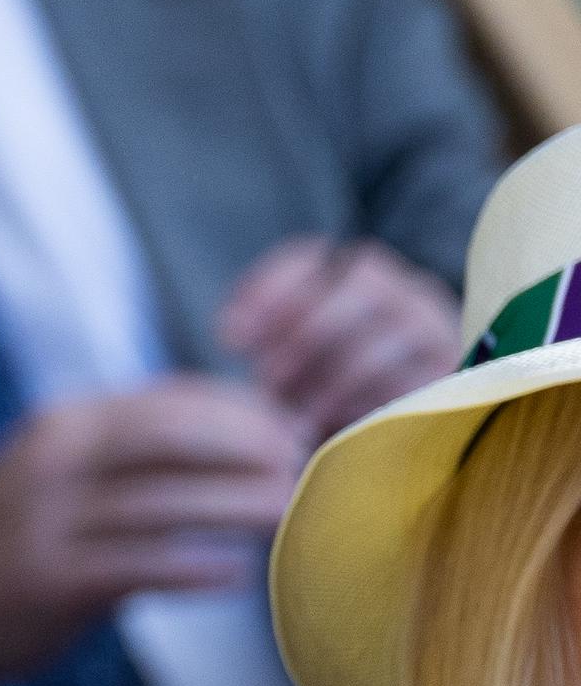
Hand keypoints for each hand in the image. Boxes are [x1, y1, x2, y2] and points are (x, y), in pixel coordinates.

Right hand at [0, 378, 305, 685]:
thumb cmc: (12, 529)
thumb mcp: (59, 467)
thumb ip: (133, 452)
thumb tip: (241, 433)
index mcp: (66, 426)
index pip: (167, 400)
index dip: (239, 408)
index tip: (295, 425)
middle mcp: (54, 461)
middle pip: (168, 438)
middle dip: (243, 445)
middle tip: (304, 462)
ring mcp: (49, 521)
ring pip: (159, 503)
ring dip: (233, 504)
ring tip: (288, 510)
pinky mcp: (48, 579)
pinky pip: (135, 567)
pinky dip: (190, 569)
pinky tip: (235, 575)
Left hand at [219, 237, 460, 443]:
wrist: (408, 428)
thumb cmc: (327, 390)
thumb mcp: (291, 363)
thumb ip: (267, 340)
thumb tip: (230, 332)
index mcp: (351, 272)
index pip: (311, 257)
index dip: (268, 290)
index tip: (228, 338)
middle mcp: (400, 287)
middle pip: (362, 283)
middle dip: (308, 331)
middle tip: (268, 379)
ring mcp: (434, 325)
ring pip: (394, 330)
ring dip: (336, 376)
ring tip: (299, 414)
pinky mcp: (456, 371)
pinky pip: (419, 378)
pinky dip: (374, 401)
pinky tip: (340, 424)